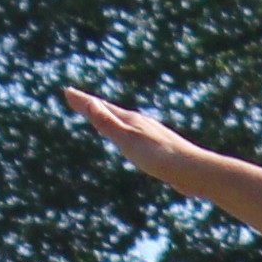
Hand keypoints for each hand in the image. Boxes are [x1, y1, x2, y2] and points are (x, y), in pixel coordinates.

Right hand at [61, 84, 202, 185]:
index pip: (100, 107)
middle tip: (81, 100)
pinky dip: (129, 133)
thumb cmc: (159, 157)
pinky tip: (137, 141)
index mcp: (130, 120)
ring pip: (128, 123)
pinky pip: (140, 136)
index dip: (82, 101)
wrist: (194, 171)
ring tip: (106, 117)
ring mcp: (153, 134)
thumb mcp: (127, 140)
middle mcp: (141, 123)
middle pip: (113, 111)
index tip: (67, 91)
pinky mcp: (163, 149)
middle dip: (96, 106)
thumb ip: (107, 123)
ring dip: (114, 118)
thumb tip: (88, 100)